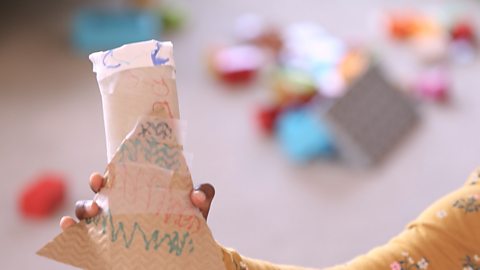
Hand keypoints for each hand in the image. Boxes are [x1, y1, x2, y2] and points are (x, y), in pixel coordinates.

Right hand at [59, 172, 215, 230]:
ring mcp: (112, 226)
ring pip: (86, 216)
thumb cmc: (188, 218)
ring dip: (83, 213)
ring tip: (92, 214)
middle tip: (99, 198)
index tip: (101, 175)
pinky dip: (73, 234)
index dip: (102, 176)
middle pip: (95, 197)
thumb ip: (203, 193)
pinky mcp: (109, 246)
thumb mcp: (197, 204)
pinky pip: (86, 240)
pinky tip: (69, 231)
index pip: (113, 179)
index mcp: (135, 191)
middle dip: (91, 195)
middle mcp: (119, 206)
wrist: (189, 245)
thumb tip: (196, 196)